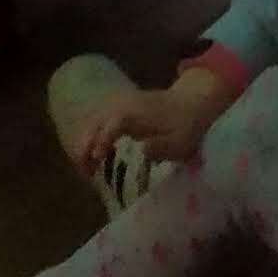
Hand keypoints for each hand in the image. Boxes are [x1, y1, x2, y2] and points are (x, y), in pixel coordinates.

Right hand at [68, 67, 235, 175]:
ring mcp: (119, 106)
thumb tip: (143, 148)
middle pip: (95, 122)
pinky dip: (91, 140)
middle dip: (85, 147)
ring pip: (93, 123)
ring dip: (85, 145)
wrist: (192, 103)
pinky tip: (92, 159)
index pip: (113, 124)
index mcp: (136, 112)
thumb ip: (163, 146)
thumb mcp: (180, 140)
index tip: (97, 160)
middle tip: (85, 173)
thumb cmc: (185, 126)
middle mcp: (123, 105)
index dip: (102, 141)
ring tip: (85, 171)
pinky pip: (98, 123)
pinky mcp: (118, 111)